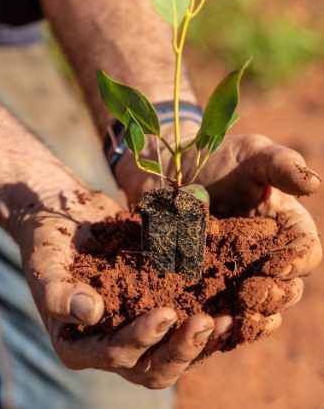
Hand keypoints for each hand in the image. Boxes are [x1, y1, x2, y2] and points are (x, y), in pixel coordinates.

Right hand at [11, 186, 231, 387]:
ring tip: (227, 318)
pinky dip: (207, 318)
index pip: (115, 355)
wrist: (62, 218)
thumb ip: (60, 293)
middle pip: (153, 367)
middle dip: (181, 349)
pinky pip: (182, 321)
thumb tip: (90, 313)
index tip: (165, 313)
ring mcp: (134, 327)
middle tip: (206, 321)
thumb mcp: (45, 266)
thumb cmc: (45, 244)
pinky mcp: (152, 305)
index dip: (142, 339)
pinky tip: (233, 305)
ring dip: (201, 341)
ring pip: (174, 351)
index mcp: (80, 346)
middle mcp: (110, 344)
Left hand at [115, 130, 321, 340]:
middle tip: (251, 297)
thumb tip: (313, 184)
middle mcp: (268, 256)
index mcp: (288, 227)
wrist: (170, 167)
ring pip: (258, 308)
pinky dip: (219, 322)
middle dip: (274, 297)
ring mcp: (238, 273)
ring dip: (251, 319)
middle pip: (287, 289)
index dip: (296, 262)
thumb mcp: (250, 152)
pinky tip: (209, 326)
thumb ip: (280, 164)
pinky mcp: (209, 284)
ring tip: (234, 320)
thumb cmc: (217, 156)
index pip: (307, 252)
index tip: (272, 264)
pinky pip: (221, 311)